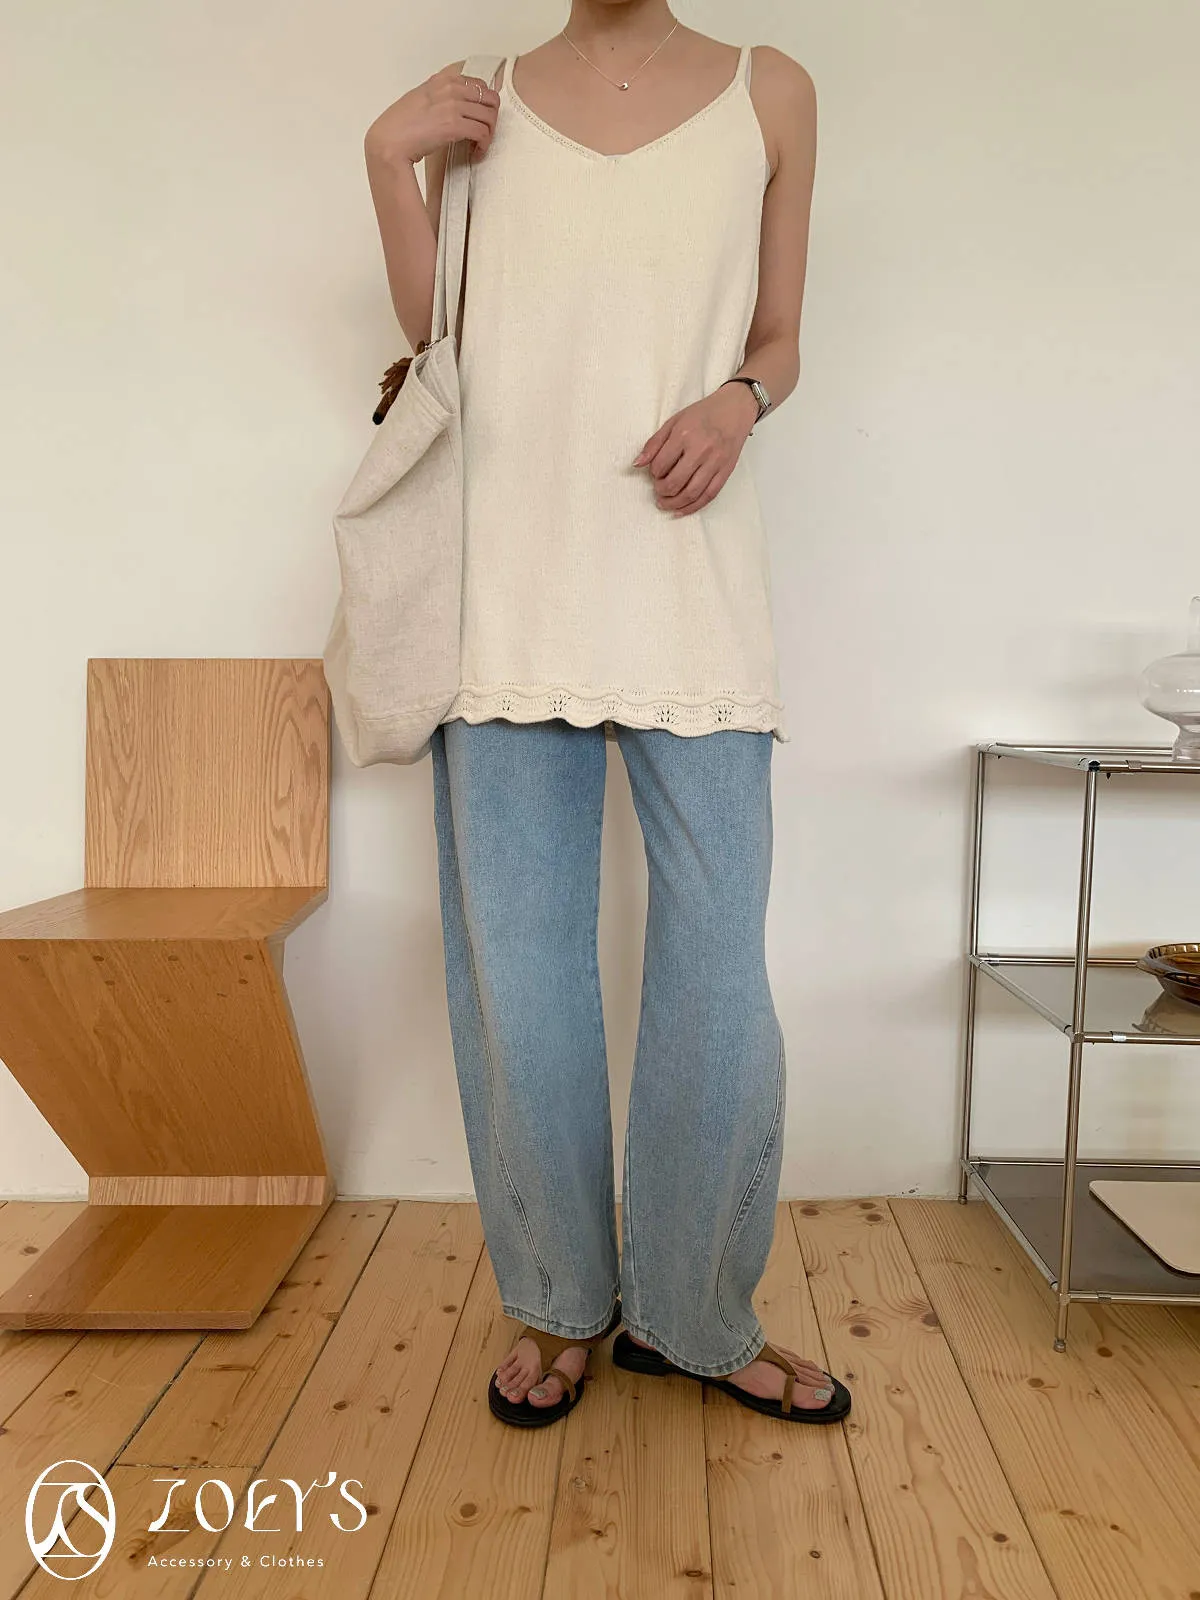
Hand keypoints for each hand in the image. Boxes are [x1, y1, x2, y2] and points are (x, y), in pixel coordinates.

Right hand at [364, 61, 499, 168]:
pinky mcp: (455, 125)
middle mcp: (451, 88)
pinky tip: (476, 153)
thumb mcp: (422, 98)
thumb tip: (456, 104)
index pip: (480, 85)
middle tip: (484, 134)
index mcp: (443, 79)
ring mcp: (453, 105)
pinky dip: (483, 145)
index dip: (485, 104)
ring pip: (490, 117)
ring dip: (489, 134)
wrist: (389, 140)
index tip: (480, 118)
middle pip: (491, 99)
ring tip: (479, 146)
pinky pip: (483, 133)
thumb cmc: (401, 125)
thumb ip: (440, 96)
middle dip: (492, 119)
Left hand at [633, 383, 759, 516]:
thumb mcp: (674, 421)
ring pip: (691, 493)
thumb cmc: (703, 414)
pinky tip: (681, 510)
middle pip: (675, 482)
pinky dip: (693, 507)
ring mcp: (715, 462)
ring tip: (665, 503)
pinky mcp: (726, 471)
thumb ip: (654, 443)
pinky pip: (708, 496)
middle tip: (658, 489)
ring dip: (674, 503)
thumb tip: (637, 463)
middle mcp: (700, 450)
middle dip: (661, 490)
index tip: (655, 473)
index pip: (661, 464)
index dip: (654, 473)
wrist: (734, 410)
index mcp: (684, 435)